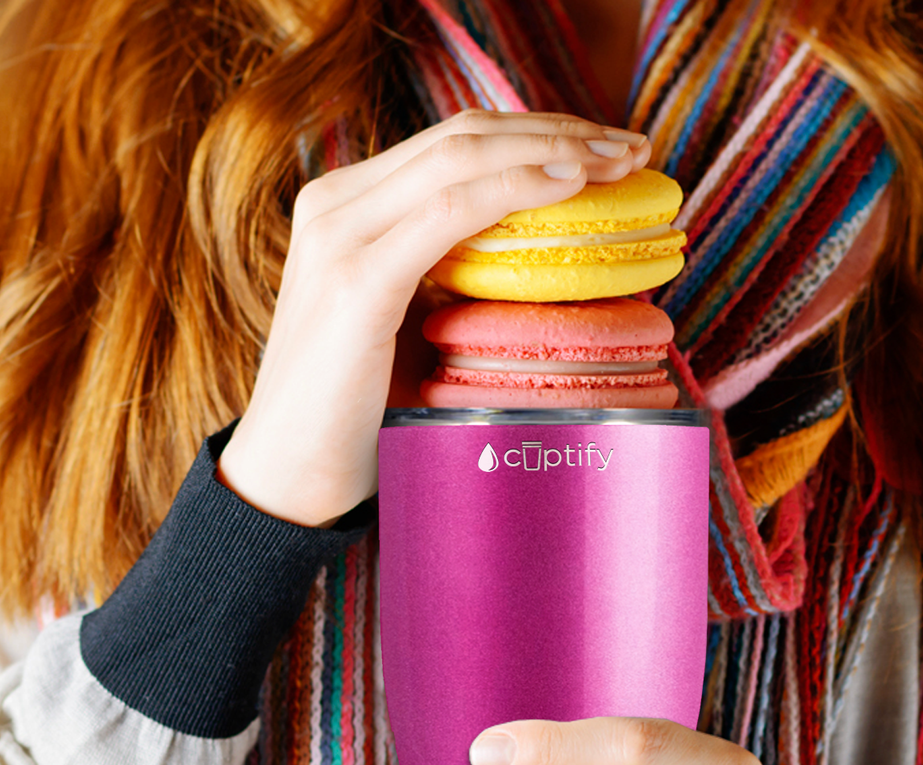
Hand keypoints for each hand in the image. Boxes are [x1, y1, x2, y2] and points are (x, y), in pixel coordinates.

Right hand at [216, 110, 650, 526]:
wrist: (291, 477)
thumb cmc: (356, 414)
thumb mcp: (409, 326)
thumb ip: (452, 282)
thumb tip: (540, 267)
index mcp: (348, 208)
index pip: (454, 144)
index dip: (535, 133)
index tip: (606, 148)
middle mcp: (336, 204)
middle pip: (465, 136)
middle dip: (558, 130)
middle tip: (631, 147)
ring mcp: (340, 236)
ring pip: (462, 158)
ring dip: (553, 150)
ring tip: (620, 161)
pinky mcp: (356, 282)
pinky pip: (449, 214)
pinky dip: (513, 190)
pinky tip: (568, 186)